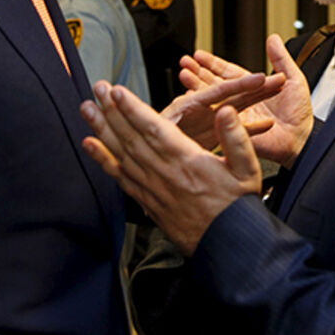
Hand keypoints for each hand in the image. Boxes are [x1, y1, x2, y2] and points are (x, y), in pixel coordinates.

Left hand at [81, 82, 261, 254]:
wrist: (226, 245)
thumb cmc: (236, 207)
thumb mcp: (248, 170)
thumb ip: (236, 138)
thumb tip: (226, 111)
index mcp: (188, 162)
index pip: (154, 130)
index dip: (133, 109)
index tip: (117, 91)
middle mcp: (165, 174)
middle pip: (131, 138)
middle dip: (111, 111)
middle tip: (95, 88)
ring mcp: (153, 189)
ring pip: (121, 155)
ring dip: (101, 130)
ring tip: (87, 109)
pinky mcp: (147, 201)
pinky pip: (121, 178)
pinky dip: (103, 160)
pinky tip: (90, 146)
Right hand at [182, 35, 313, 167]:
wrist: (301, 140)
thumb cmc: (300, 115)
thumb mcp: (293, 80)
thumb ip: (281, 60)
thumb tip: (273, 39)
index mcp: (251, 88)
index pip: (227, 72)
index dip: (212, 63)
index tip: (199, 55)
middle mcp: (240, 101)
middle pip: (214, 83)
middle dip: (197, 72)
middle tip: (185, 63)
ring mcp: (235, 115)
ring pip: (211, 98)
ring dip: (196, 86)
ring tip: (184, 75)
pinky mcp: (233, 129)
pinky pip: (213, 118)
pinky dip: (202, 110)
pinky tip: (191, 100)